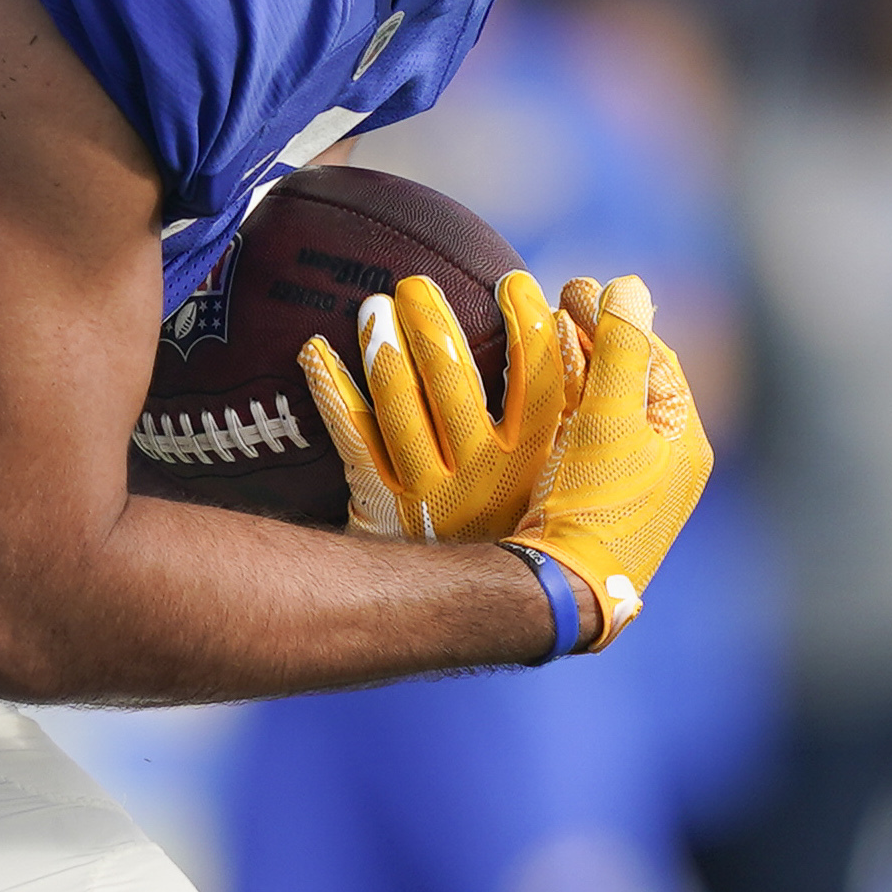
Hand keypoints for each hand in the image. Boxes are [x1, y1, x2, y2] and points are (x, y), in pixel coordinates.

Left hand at [295, 269, 581, 543]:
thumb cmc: (529, 518)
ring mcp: (431, 492)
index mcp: (537, 460)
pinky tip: (313, 349)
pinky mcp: (384, 504)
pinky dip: (331, 389)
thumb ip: (578, 402)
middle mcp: (484, 476)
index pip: (541, 383)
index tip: (512, 283)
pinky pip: (352, 438)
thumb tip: (577, 314)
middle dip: (432, 326)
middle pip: (455, 386)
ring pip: (400, 408)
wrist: (482, 608)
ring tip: (374, 307)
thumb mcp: (569, 473)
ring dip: (383, 350)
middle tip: (413, 283)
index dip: (528, 329)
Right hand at [504, 275, 711, 650]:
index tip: (577, 288)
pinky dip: (564, 402)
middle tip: (560, 298)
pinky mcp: (593, 501)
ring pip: (607, 406)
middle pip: (633, 381)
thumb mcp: (612, 420)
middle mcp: (665, 465)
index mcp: (687, 445)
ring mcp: (629, 486)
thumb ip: (622, 350)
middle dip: (597, 337)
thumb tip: (629, 285)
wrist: (561, 590)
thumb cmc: (595, 507)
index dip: (619, 319)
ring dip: (577, 365)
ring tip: (544, 328)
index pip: (659, 360)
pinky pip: (584, 436)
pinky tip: (534, 380)